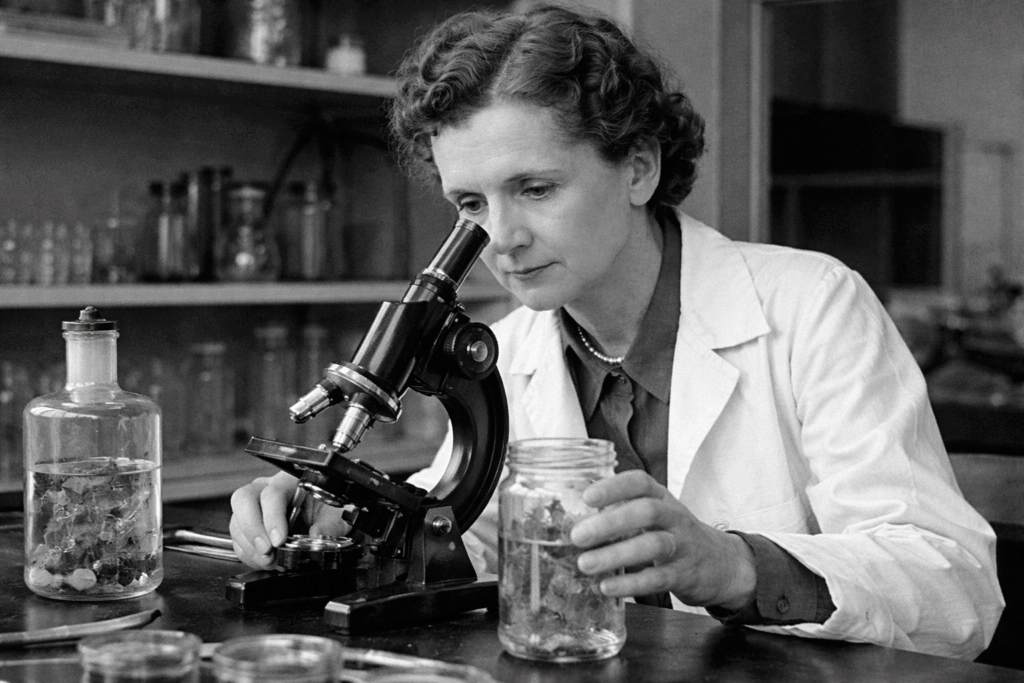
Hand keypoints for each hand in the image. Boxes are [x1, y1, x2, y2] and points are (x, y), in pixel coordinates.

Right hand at [228, 471, 348, 568]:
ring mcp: (255, 507)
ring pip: (237, 522)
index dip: (272, 518)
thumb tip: (317, 536)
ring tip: (270, 560)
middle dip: (252, 529)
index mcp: (290, 480)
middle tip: (267, 550)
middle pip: (243, 500)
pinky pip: (238, 539)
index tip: (279, 540)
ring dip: (250, 546)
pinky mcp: (249, 526)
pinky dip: (248, 554)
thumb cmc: (330, 507)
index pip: (272, 494)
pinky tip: (265, 561)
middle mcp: (267, 489)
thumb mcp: (338, 514)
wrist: (326, 515)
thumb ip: (330, 525)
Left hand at [569, 470, 756, 609]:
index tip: (587, 497)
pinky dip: (631, 583)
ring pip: (653, 545)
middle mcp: (674, 517)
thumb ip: (623, 511)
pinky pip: (659, 578)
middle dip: (610, 522)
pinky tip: (607, 587)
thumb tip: (573, 513)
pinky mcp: (685, 575)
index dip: (614, 487)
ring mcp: (683, 545)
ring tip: (585, 564)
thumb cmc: (674, 535)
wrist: (722, 563)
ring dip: (616, 555)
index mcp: (662, 497)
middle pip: (646, 511)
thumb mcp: (655, 515)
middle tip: (577, 536)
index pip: (640, 482)